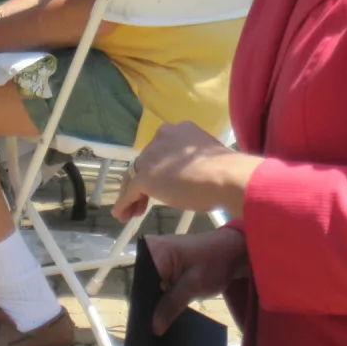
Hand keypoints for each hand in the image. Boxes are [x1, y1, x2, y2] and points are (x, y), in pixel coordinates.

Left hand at [113, 121, 261, 221]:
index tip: (164, 182)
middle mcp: (162, 137)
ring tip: (134, 211)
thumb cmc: (223, 170)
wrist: (224, 176)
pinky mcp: (145, 177)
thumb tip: (191, 175)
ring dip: (133, 193)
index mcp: (179, 130)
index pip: (162, 149)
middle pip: (146, 161)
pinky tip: (122, 215)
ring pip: (135, 175)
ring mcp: (152, 157)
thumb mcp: (205, 158)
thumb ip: (192, 161)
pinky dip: (124, 204)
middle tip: (147, 199)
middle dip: (146, 180)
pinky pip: (130, 192)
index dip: (160, 167)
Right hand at [146, 229, 248, 334]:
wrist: (232, 252)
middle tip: (149, 333)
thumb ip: (171, 305)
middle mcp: (149, 251)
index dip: (142, 306)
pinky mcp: (163, 266)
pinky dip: (161, 300)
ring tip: (155, 330)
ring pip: (149, 288)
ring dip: (154, 306)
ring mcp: (156, 258)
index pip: (140, 282)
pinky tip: (163, 318)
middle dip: (147, 307)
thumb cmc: (215, 262)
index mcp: (153, 249)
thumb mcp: (194, 286)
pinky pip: (157, 285)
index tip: (144, 329)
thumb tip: (153, 328)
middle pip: (142, 285)